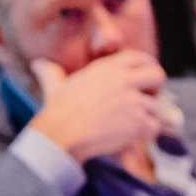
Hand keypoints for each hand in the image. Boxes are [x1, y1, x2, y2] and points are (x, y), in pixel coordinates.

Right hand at [25, 52, 167, 163]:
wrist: (62, 134)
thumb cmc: (57, 112)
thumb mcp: (54, 85)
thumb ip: (51, 72)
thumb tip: (38, 65)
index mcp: (108, 68)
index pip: (140, 57)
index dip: (146, 67)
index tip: (144, 80)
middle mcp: (124, 81)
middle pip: (157, 74)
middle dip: (156, 88)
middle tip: (144, 100)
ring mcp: (133, 101)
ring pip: (156, 107)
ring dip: (146, 117)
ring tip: (130, 126)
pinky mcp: (138, 122)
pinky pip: (154, 127)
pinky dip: (146, 135)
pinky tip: (132, 138)